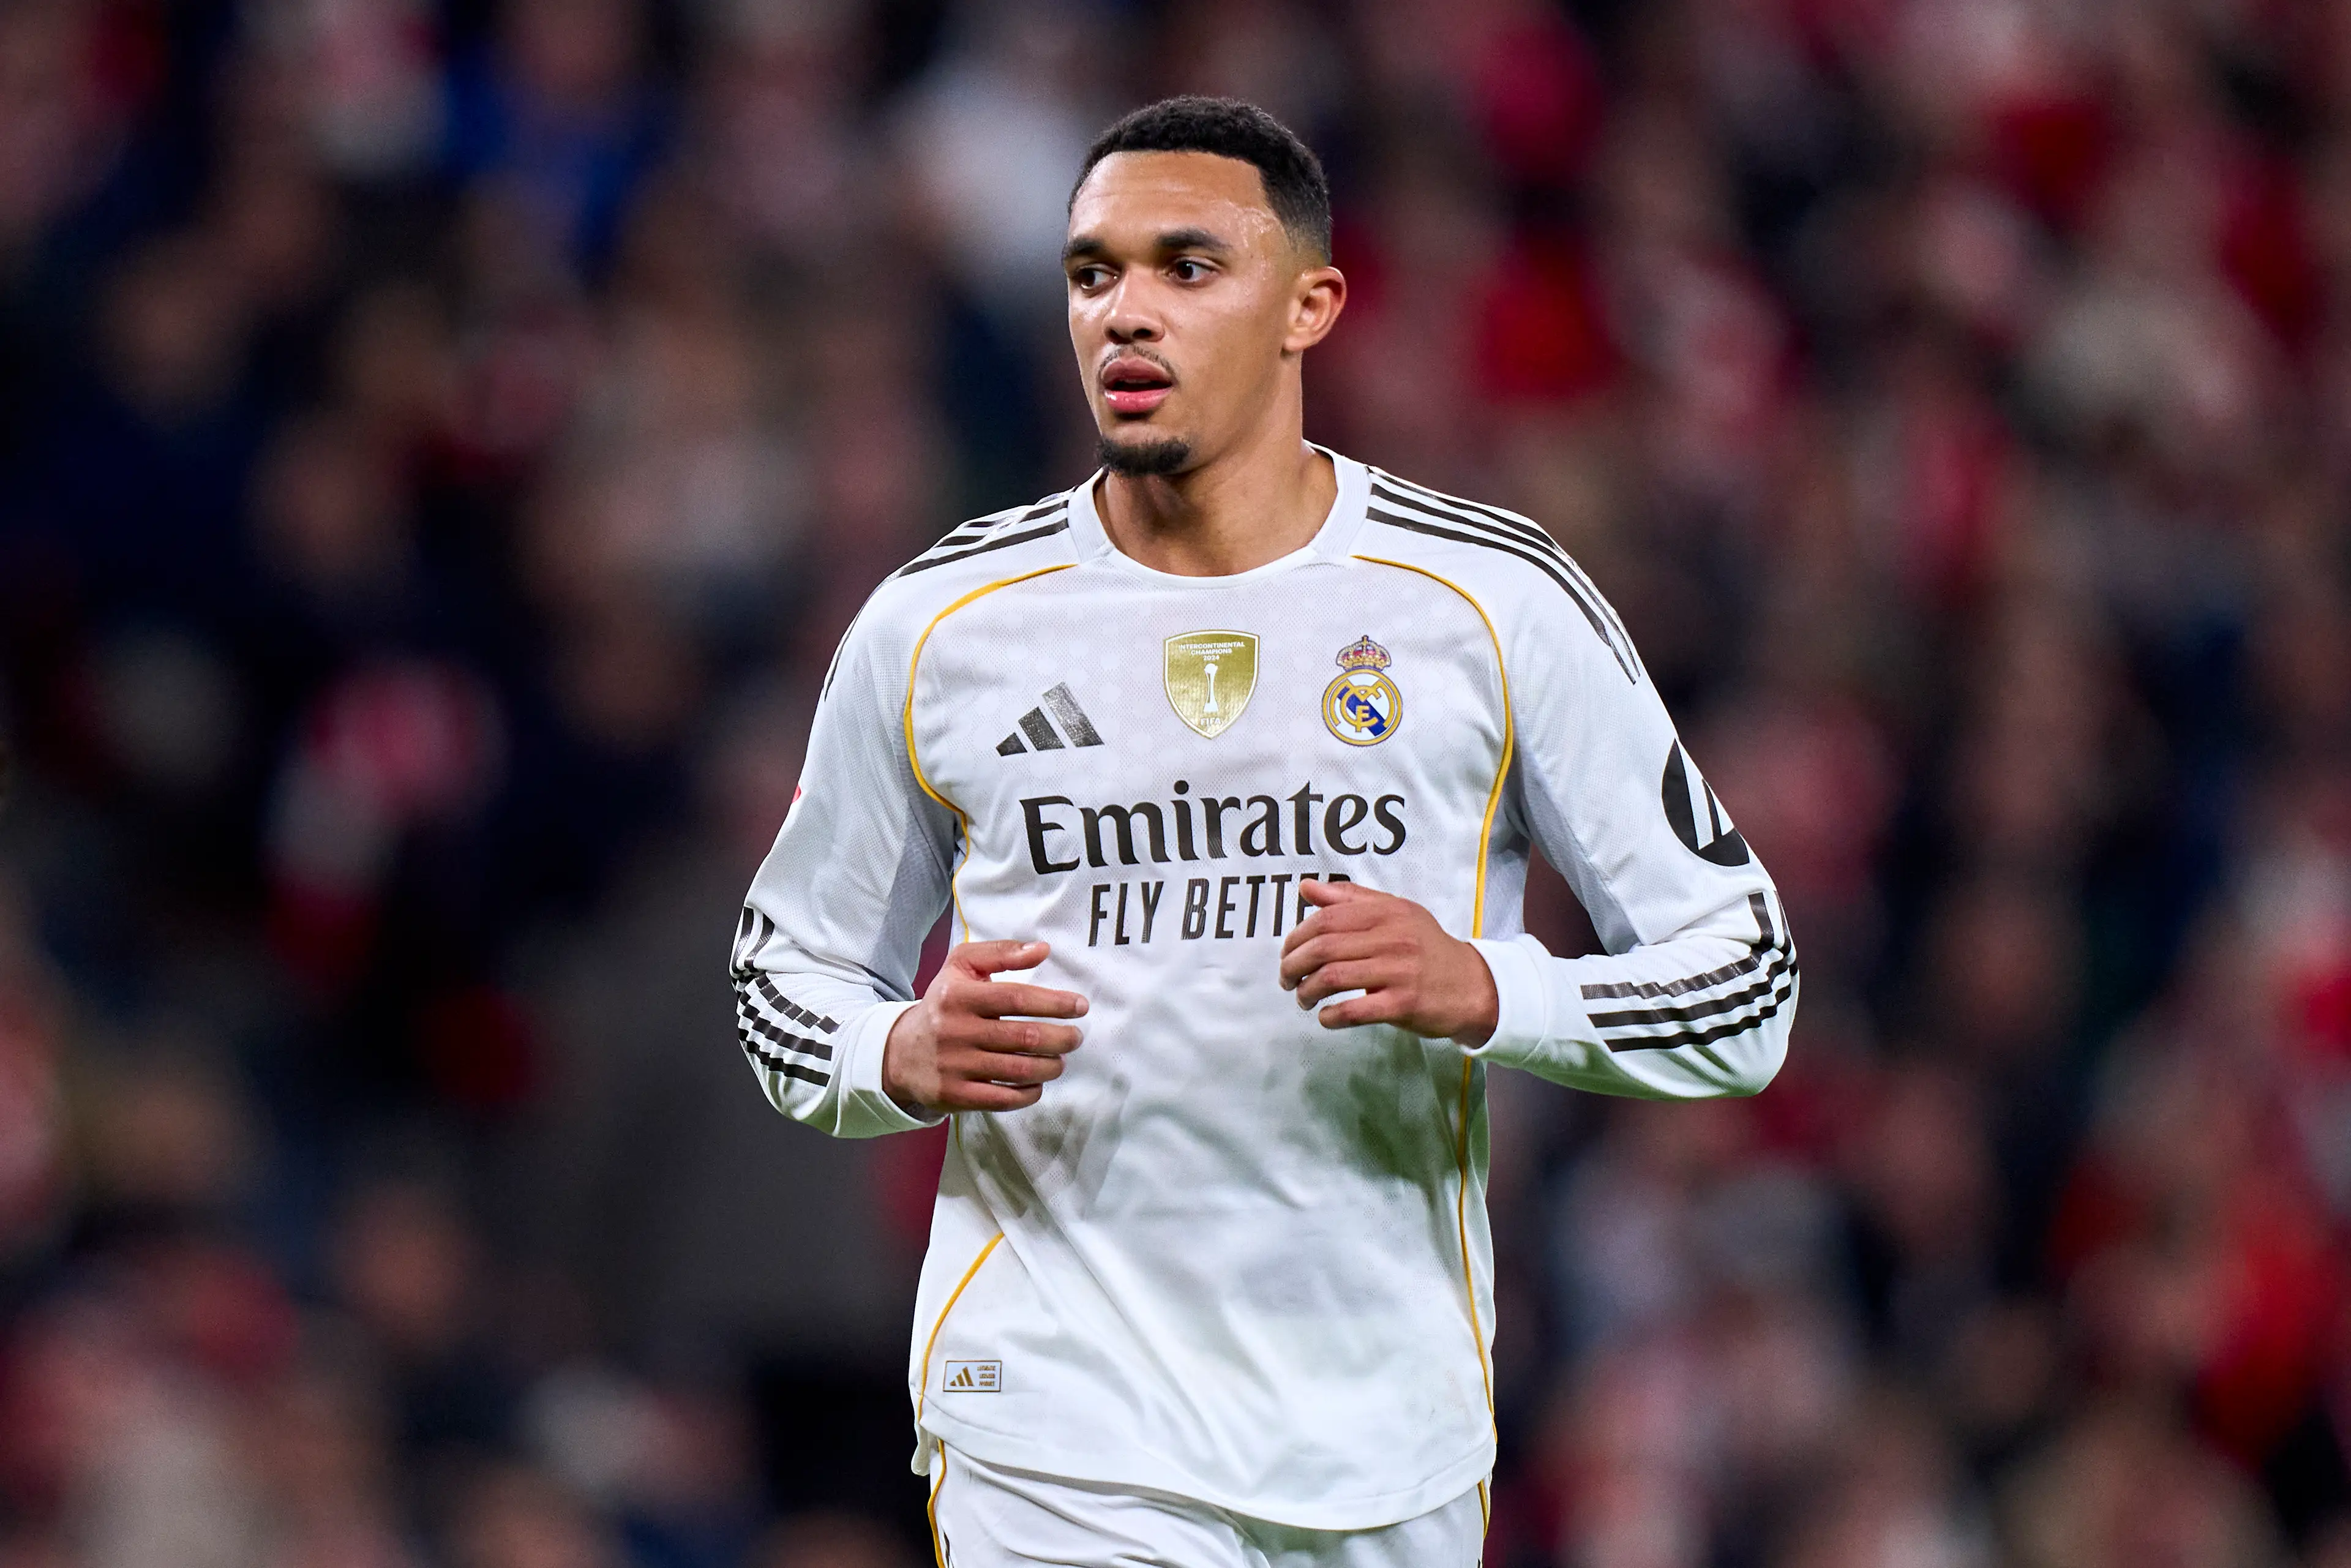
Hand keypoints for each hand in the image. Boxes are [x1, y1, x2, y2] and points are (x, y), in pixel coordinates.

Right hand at [882, 941, 1088, 1112]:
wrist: (901, 1052)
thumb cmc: (944, 1004)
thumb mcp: (961, 967)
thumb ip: (1001, 954)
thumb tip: (1043, 949)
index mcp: (957, 995)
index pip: (1016, 998)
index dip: (1054, 1003)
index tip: (1080, 1006)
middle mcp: (954, 1030)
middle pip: (1024, 1036)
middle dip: (1061, 1037)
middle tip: (1076, 1037)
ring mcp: (954, 1066)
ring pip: (1018, 1069)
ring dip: (1050, 1066)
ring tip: (1060, 1060)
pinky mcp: (954, 1095)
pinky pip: (1003, 1098)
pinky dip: (1029, 1092)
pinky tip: (1038, 1083)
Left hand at [1277, 881, 1498, 1043]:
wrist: (1472, 985)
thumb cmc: (1426, 948)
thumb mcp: (1396, 913)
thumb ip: (1350, 899)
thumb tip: (1305, 888)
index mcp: (1387, 912)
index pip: (1326, 919)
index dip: (1296, 937)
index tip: (1288, 953)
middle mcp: (1393, 937)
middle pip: (1324, 947)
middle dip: (1293, 965)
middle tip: (1286, 978)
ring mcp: (1399, 971)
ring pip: (1333, 977)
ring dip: (1307, 991)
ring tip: (1302, 998)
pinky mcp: (1403, 1003)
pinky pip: (1354, 1010)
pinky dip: (1330, 1016)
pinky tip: (1325, 1017)